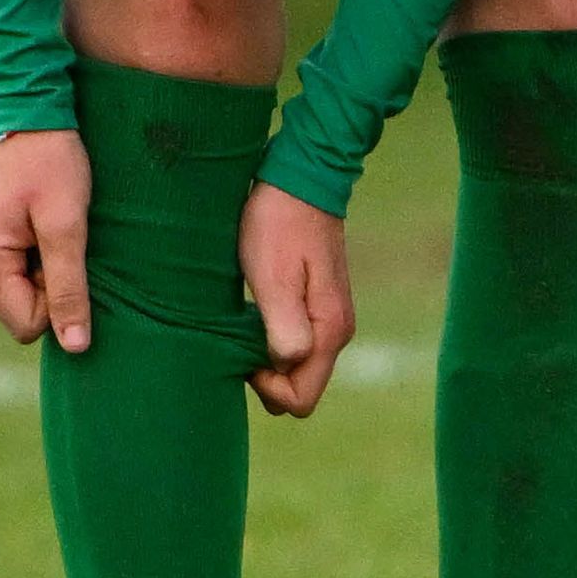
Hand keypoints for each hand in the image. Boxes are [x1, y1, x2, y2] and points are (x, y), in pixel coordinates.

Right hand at [0, 129, 92, 352]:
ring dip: (43, 268)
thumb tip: (76, 346)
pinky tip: (41, 222)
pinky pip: (12, 271)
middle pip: (19, 311)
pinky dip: (34, 256)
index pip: (26, 324)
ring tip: (50, 224)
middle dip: (49, 284)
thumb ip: (68, 288)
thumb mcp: (67, 225)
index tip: (65, 252)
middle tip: (60, 235)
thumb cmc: (52, 161)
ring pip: (17, 292)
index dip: (57, 300)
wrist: (30, 108)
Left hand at [239, 181, 356, 417]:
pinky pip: (297, 342)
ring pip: (297, 365)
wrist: (300, 177)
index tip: (243, 352)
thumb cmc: (278, 224)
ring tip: (243, 319)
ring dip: (267, 355)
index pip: (302, 400)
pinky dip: (271, 337)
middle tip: (238, 335)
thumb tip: (286, 366)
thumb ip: (284, 329)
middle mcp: (338, 330)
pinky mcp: (319, 304)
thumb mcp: (273, 277)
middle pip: (301, 386)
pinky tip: (252, 311)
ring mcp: (331, 317)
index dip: (267, 388)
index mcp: (330, 330)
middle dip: (266, 376)